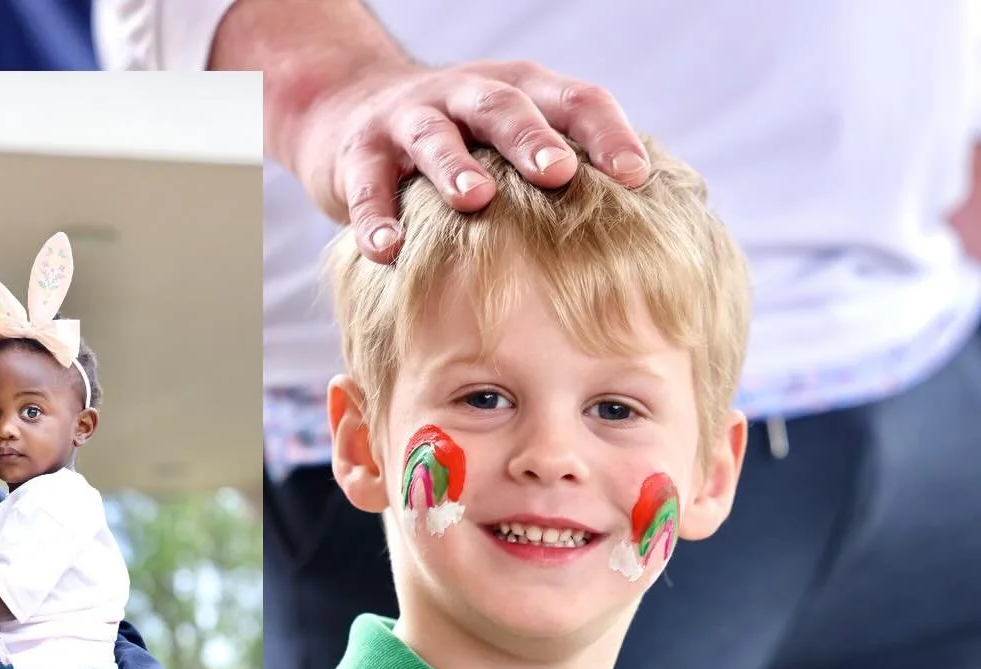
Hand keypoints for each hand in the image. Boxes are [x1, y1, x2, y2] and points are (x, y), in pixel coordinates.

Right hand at [292, 60, 648, 260]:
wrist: (348, 111)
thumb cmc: (458, 144)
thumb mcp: (509, 141)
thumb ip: (561, 168)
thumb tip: (647, 229)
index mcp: (520, 92)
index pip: (574, 101)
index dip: (606, 134)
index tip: (635, 177)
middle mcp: (465, 97)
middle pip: (505, 109)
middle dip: (532, 140)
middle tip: (557, 173)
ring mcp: (409, 121)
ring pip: (435, 138)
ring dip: (456, 167)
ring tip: (475, 199)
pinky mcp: (358, 154)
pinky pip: (368, 187)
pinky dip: (375, 217)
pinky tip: (386, 250)